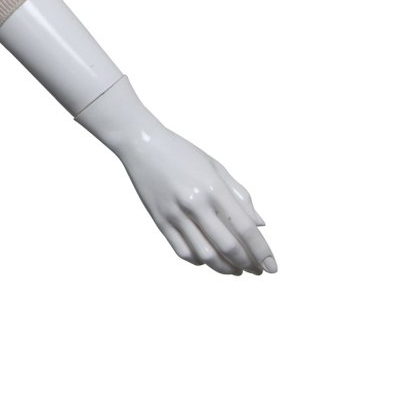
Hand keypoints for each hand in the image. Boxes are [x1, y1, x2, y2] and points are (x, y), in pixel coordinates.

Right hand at [74, 77, 276, 275]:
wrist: (141, 143)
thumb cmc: (181, 152)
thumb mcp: (214, 166)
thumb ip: (239, 195)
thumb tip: (260, 224)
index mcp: (212, 187)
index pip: (245, 228)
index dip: (261, 251)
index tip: (272, 267)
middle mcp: (194, 203)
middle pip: (227, 246)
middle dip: (247, 264)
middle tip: (257, 271)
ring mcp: (175, 214)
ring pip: (205, 255)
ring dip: (225, 268)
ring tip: (236, 270)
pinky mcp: (159, 220)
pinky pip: (182, 251)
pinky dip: (199, 261)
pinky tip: (209, 259)